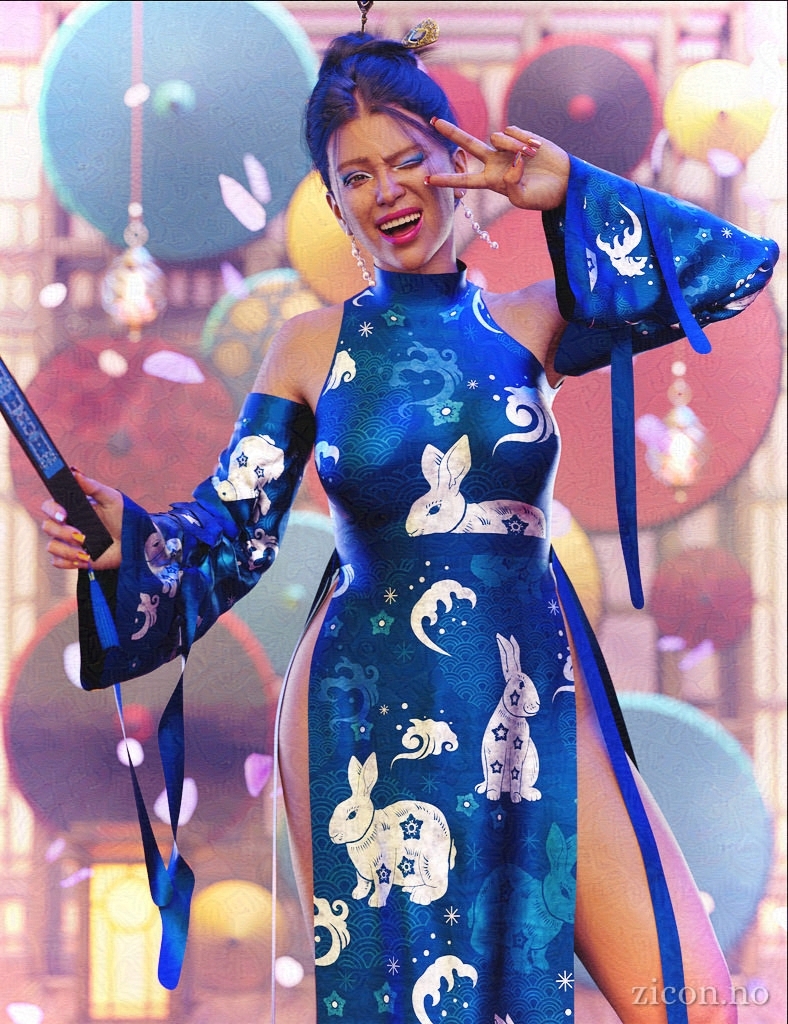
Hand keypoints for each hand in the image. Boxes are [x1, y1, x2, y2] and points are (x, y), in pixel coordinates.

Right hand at [41, 470, 122, 570]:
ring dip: (68, 550)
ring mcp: (68, 542)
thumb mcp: (111, 499)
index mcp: (72, 508)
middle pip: (48, 526)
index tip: (65, 515)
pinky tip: (84, 558)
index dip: (52, 510)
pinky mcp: (72, 558)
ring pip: (52, 546)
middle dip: (63, 532)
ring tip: (86, 551)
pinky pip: (58, 562)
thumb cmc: (123, 518)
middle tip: (82, 535)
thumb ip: (92, 486)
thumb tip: (74, 472)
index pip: (49, 506)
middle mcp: (66, 524)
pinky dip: (69, 561)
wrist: (134, 543)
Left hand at [427, 119, 569, 211]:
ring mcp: (506, 148)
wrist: (565, 181)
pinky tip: (535, 148)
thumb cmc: (543, 196)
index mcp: (492, 181)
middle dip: (451, 132)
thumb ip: (512, 185)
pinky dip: (522, 139)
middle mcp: (495, 163)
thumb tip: (510, 163)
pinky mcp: (520, 136)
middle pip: (468, 145)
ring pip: (497, 137)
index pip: (465, 181)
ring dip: (512, 146)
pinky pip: (512, 131)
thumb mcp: (524, 199)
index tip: (428, 180)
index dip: (447, 181)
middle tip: (433, 120)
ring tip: (530, 156)